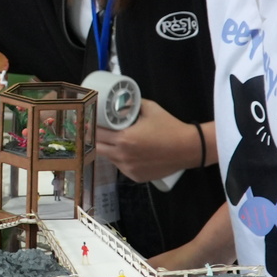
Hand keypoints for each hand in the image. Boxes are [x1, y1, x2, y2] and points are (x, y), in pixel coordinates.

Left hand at [94, 100, 213, 183]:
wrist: (187, 148)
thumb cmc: (169, 127)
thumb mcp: (149, 108)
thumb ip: (132, 103)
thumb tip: (120, 100)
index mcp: (123, 138)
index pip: (96, 133)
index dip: (90, 126)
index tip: (89, 121)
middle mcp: (122, 156)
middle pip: (97, 148)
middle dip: (95, 139)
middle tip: (99, 131)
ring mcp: (128, 169)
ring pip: (109, 158)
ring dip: (108, 149)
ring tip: (116, 140)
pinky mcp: (135, 177)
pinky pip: (121, 167)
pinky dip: (121, 159)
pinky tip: (129, 152)